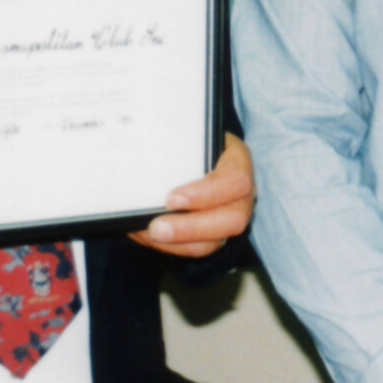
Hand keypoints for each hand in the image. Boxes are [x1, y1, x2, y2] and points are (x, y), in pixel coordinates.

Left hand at [130, 133, 253, 258]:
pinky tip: (146, 234)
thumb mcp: (187, 134)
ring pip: (216, 241)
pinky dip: (171, 246)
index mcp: (238, 160)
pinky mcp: (215, 233)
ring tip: (148, 233)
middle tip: (156, 228)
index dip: (206, 194)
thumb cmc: (190, 141)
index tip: (171, 199)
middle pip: (234, 219)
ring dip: (179, 242)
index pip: (235, 181)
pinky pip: (198, 248)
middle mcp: (243, 192)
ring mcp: (231, 215)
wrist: (192, 150)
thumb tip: (140, 160)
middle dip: (192, 227)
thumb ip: (171, 144)